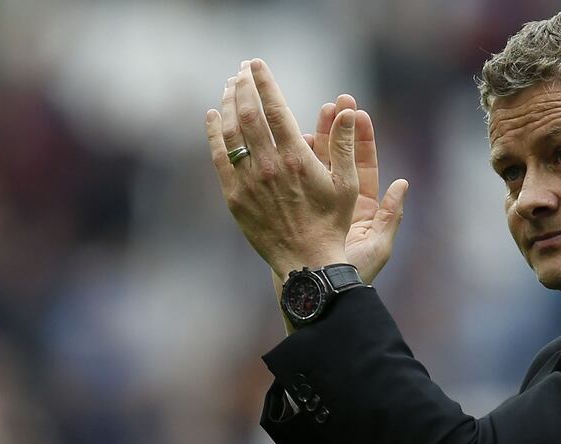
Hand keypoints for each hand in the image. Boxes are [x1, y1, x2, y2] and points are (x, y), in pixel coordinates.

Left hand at [206, 59, 357, 276]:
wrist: (307, 262)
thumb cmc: (332, 224)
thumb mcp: (347, 184)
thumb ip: (345, 145)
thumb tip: (348, 111)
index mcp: (297, 159)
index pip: (275, 109)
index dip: (265, 82)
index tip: (257, 64)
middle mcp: (269, 166)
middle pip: (248, 115)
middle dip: (243, 86)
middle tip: (242, 70)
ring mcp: (248, 181)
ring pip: (231, 133)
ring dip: (228, 105)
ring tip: (229, 87)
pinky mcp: (235, 197)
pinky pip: (219, 158)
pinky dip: (214, 134)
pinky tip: (213, 118)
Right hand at [303, 95, 408, 283]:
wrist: (319, 293)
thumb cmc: (351, 273)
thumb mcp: (378, 246)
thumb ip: (392, 215)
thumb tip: (403, 183)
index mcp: (362, 208)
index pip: (363, 165)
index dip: (361, 138)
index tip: (358, 112)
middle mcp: (337, 202)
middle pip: (337, 157)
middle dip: (336, 127)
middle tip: (336, 100)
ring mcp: (313, 203)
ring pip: (312, 162)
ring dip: (312, 135)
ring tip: (315, 109)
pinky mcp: (292, 208)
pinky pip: (290, 177)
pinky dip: (287, 156)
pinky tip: (282, 134)